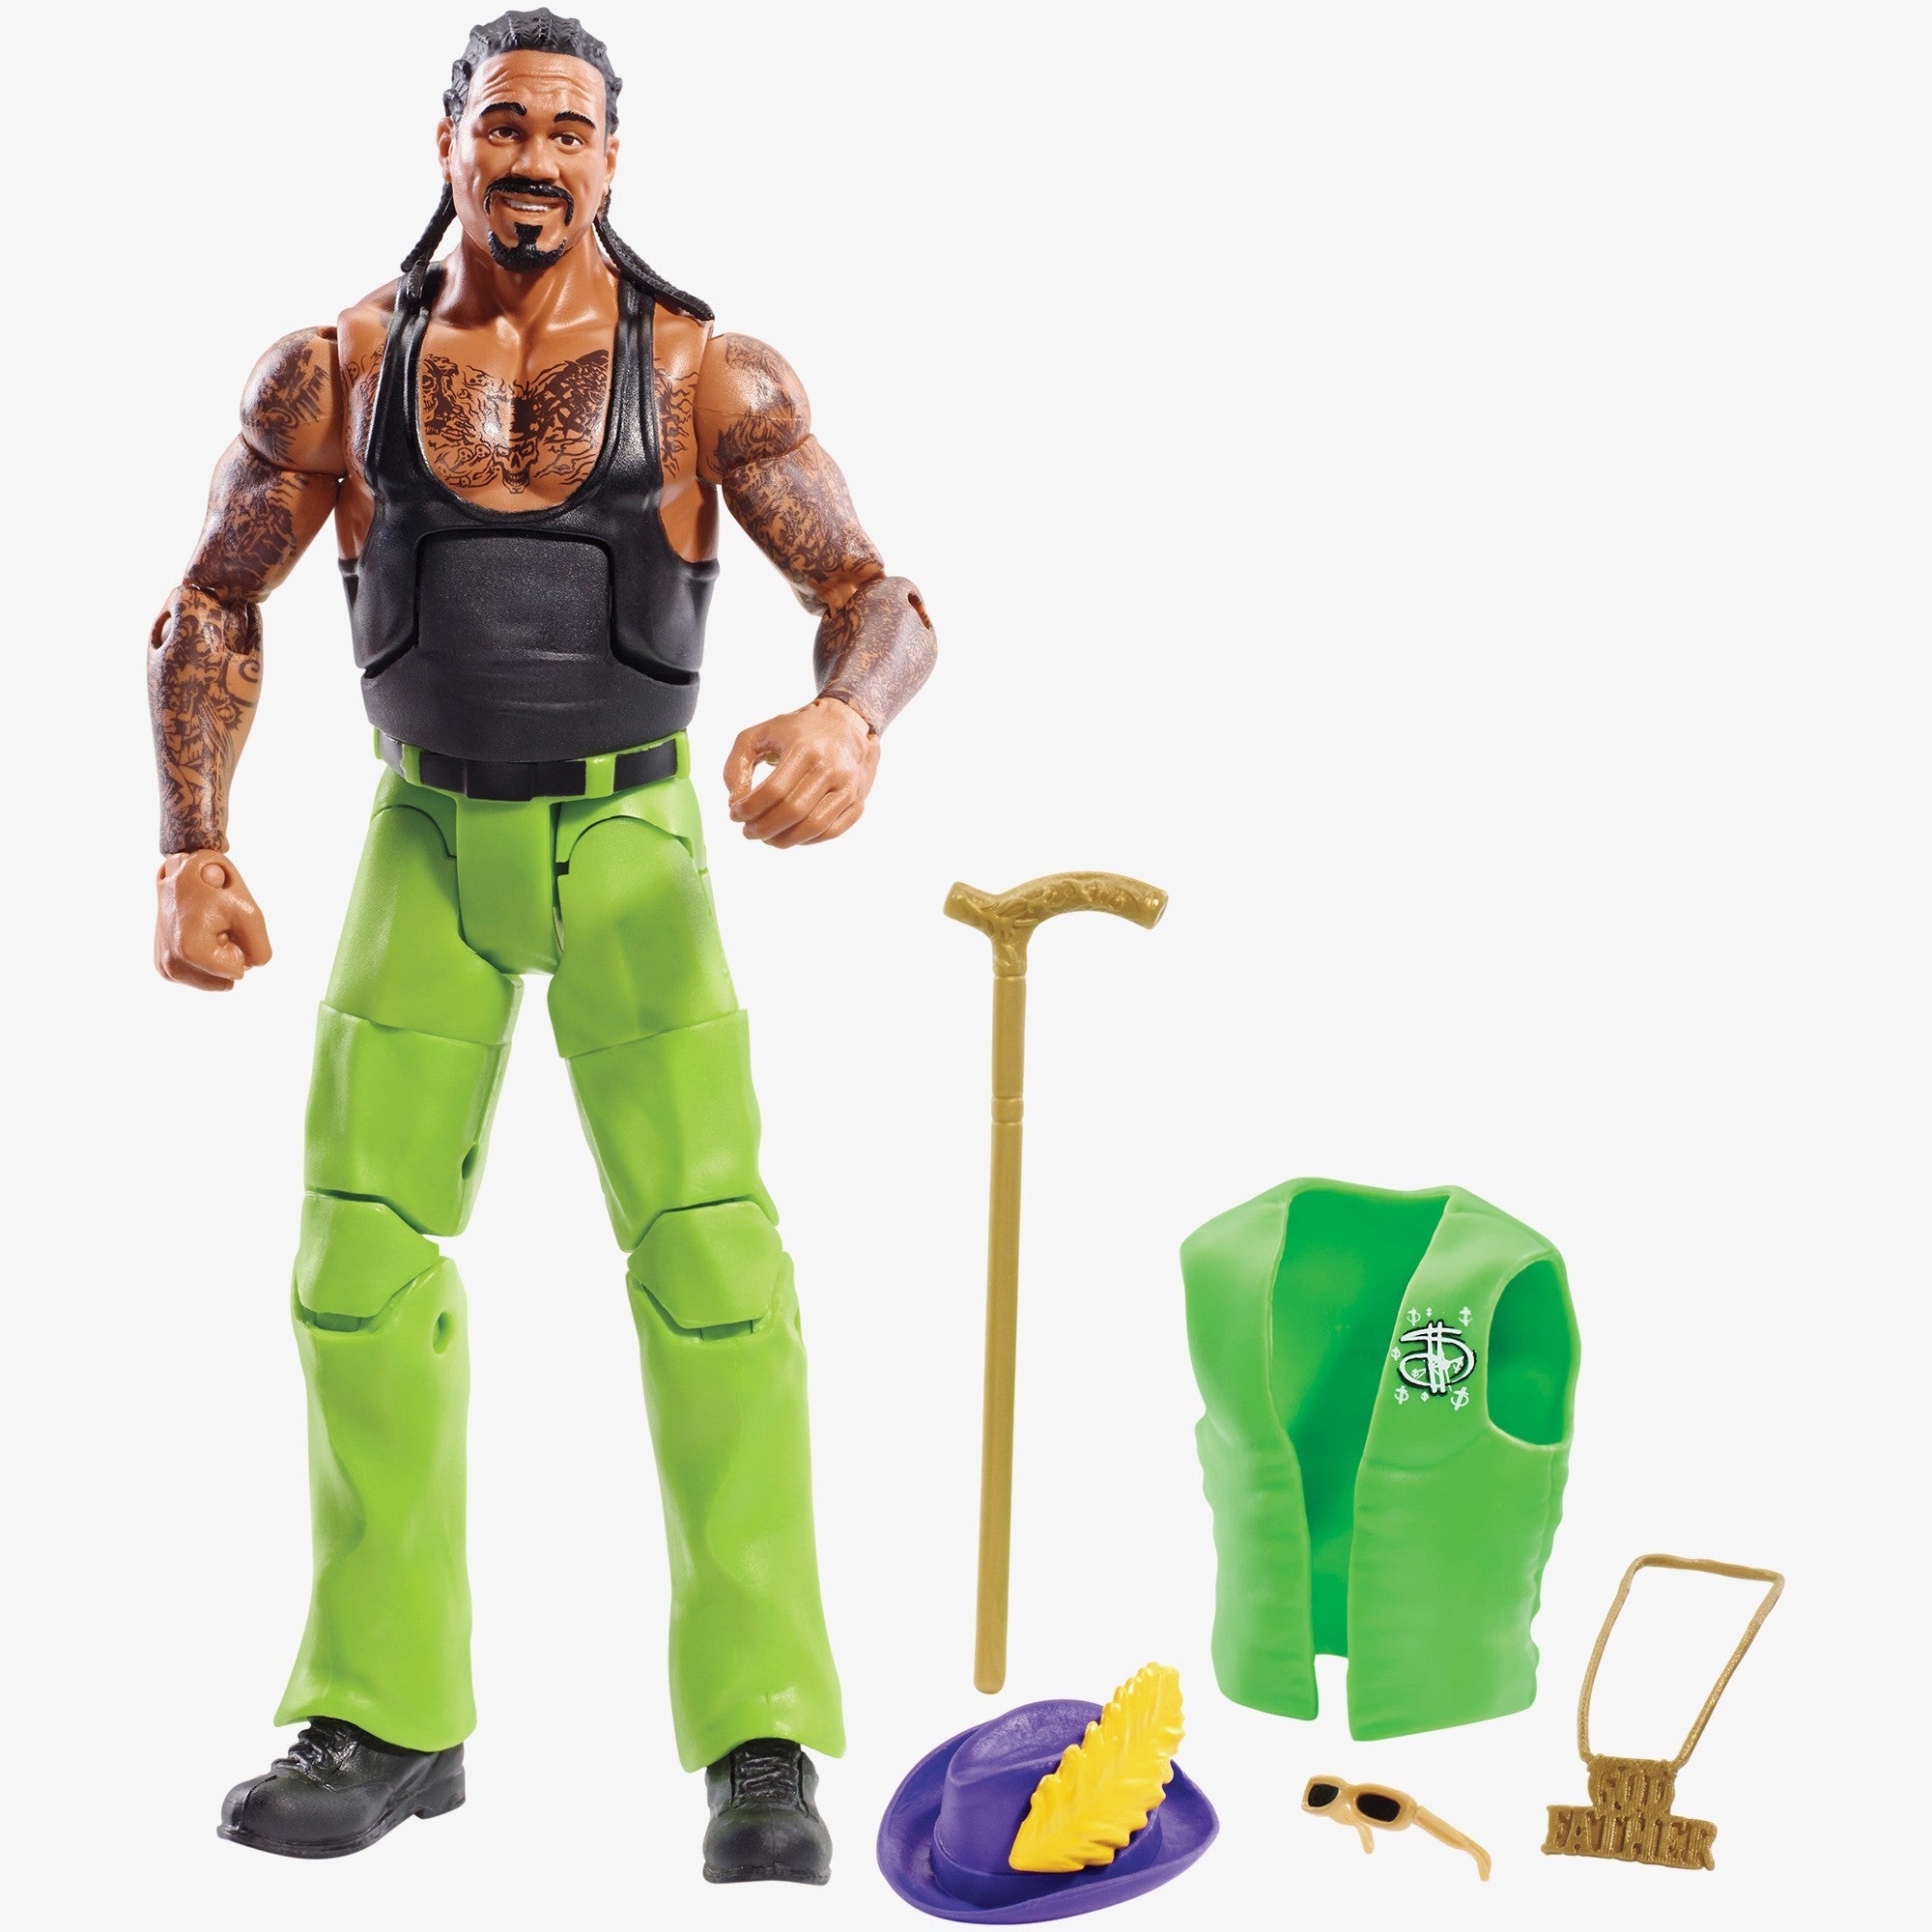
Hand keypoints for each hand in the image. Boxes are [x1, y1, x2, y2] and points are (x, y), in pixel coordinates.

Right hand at [154, 850, 272, 990]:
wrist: (182, 870)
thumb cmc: (216, 887)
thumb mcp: (250, 913)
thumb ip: (260, 949)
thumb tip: (249, 968)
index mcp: (190, 952)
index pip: (238, 971)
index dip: (238, 944)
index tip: (219, 919)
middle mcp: (172, 966)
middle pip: (225, 978)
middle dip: (227, 952)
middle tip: (212, 923)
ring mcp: (165, 968)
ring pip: (215, 980)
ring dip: (216, 956)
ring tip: (204, 928)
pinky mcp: (163, 967)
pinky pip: (201, 975)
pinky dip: (205, 959)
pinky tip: (197, 934)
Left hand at [723, 697, 880, 847]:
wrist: (847, 724)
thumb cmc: (798, 731)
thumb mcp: (760, 734)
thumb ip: (737, 764)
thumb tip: (736, 801)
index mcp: (805, 749)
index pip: (773, 790)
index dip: (749, 808)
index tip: (734, 814)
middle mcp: (831, 768)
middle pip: (793, 812)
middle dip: (763, 828)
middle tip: (748, 831)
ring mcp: (848, 787)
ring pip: (814, 827)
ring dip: (783, 840)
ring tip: (766, 838)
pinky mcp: (857, 802)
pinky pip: (832, 831)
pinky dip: (807, 840)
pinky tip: (790, 835)